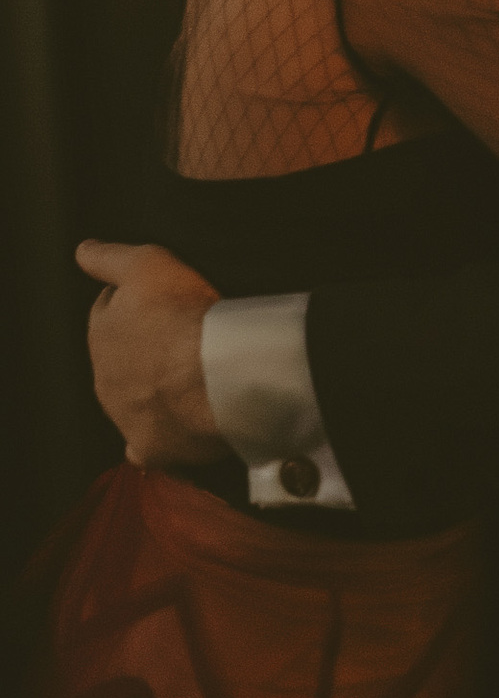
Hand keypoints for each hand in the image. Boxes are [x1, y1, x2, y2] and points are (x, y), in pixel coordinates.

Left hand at [77, 241, 229, 468]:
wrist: (217, 376)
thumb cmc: (185, 316)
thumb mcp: (148, 265)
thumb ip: (110, 258)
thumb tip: (82, 251)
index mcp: (101, 333)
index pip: (108, 310)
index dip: (134, 300)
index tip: (159, 298)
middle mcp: (104, 378)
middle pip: (122, 356)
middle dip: (143, 345)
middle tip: (181, 335)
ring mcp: (124, 416)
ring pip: (133, 398)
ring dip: (152, 386)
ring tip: (191, 373)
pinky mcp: (150, 446)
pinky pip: (145, 443)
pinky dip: (156, 434)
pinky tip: (174, 424)